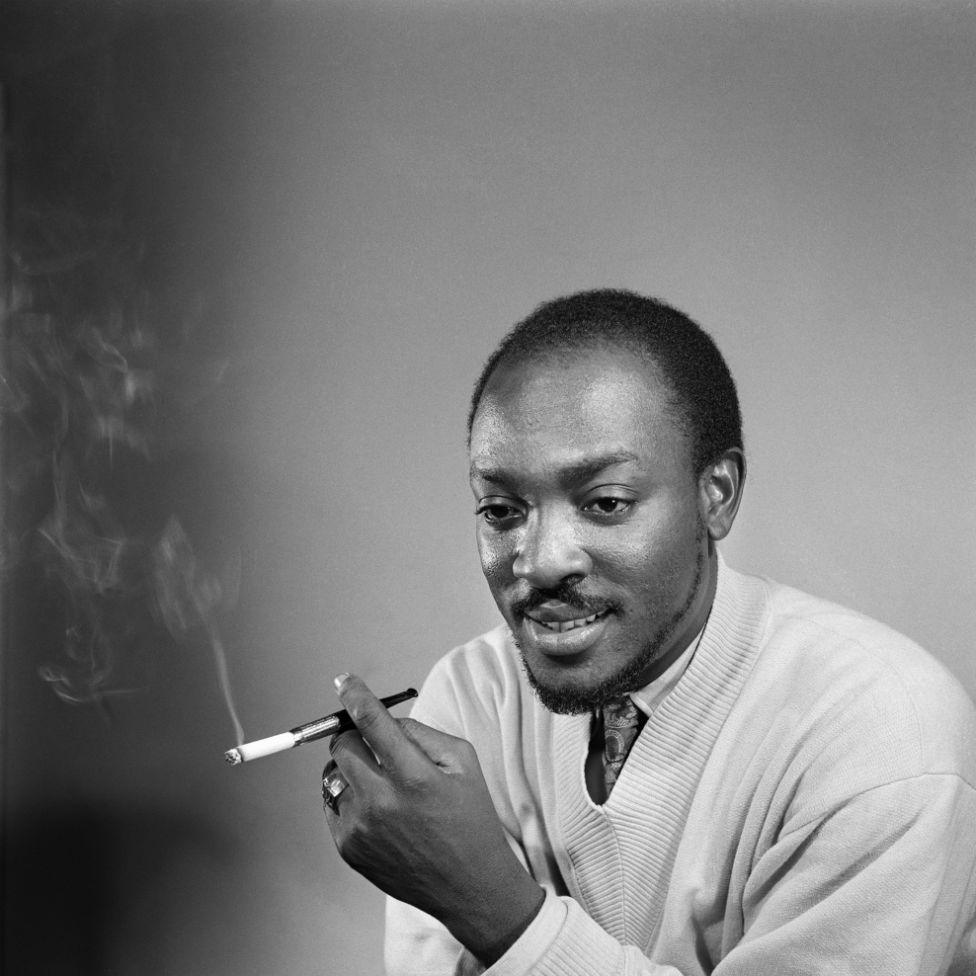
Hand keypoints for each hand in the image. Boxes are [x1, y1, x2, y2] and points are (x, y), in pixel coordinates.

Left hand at [323, 673, 543, 964]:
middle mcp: (382, 802)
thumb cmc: (470, 818)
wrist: (470, 885)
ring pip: (334, 775)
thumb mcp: (463, 762)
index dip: (355, 696)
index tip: (344, 682)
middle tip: (371, 742)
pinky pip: (333, 804)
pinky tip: (377, 809)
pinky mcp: (348, 848)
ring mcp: (361, 828)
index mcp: (415, 776)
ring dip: (351, 768)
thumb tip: (383, 719)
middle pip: (342, 746)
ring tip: (381, 783)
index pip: (373, 722)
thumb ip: (421, 733)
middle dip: (354, 735)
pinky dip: (349, 797)